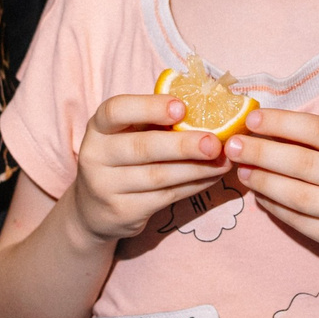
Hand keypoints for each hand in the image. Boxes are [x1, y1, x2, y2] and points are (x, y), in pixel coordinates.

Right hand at [64, 92, 231, 243]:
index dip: (149, 107)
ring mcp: (106, 187)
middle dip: (182, 145)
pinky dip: (194, 185)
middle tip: (215, 142)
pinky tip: (212, 176)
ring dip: (196, 168)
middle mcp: (95, 156)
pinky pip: (166, 196)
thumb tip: (206, 105)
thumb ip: (155, 119)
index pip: (116, 111)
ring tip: (223, 161)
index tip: (182, 107)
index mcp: (98, 127)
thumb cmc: (122, 158)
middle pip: (142, 148)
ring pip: (158, 176)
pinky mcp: (123, 212)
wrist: (94, 209)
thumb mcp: (127, 134)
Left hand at [224, 109, 318, 274]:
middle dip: (262, 152)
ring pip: (297, 196)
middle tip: (232, 145)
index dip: (283, 123)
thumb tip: (275, 129)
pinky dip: (276, 208)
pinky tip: (260, 196)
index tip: (252, 119)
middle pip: (302, 164)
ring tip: (241, 170)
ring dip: (263, 182)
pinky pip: (301, 222)